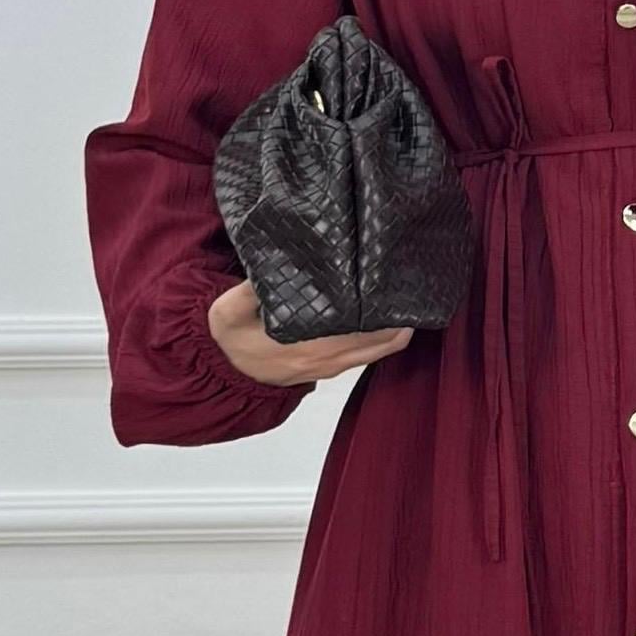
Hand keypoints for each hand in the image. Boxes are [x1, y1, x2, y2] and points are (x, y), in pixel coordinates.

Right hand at [209, 280, 410, 386]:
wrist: (227, 370)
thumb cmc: (233, 339)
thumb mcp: (228, 312)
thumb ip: (249, 291)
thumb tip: (273, 265)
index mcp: (308, 345)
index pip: (360, 329)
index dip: (382, 309)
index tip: (392, 283)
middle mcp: (329, 358)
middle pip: (383, 340)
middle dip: (399, 313)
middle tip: (408, 282)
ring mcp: (335, 365)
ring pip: (382, 348)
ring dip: (397, 325)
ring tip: (407, 294)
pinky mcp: (334, 366)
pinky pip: (371, 353)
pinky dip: (386, 336)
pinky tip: (391, 312)